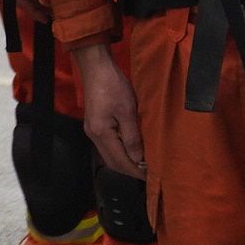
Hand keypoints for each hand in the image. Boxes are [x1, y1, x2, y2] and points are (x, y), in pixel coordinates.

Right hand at [73, 41, 144, 178]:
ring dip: (126, 161)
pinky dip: (121, 152)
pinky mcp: (94, 125)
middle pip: (113, 162)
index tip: (151, 176)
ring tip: (143, 163)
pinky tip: (132, 149)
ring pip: (110, 155)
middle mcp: (94, 136)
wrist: (96, 68)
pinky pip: (108, 146)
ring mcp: (92, 131)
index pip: (120, 161)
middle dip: (130, 170)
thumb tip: (138, 159)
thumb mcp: (127, 111)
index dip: (135, 171)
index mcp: (101, 133)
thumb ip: (132, 137)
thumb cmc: (113, 86)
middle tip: (149, 172)